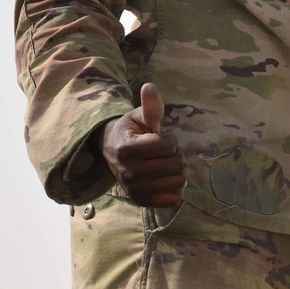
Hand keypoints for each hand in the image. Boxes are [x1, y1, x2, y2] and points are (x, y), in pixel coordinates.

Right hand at [98, 83, 186, 206]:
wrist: (110, 153)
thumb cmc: (129, 132)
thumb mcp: (138, 116)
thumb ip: (150, 106)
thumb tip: (150, 87)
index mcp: (127, 149)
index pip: (168, 146)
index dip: (169, 139)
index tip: (158, 137)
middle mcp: (130, 173)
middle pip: (177, 164)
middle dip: (175, 154)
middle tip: (163, 152)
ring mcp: (135, 190)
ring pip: (179, 182)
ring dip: (177, 171)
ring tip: (165, 164)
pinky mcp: (141, 202)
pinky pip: (173, 199)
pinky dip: (174, 189)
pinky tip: (164, 179)